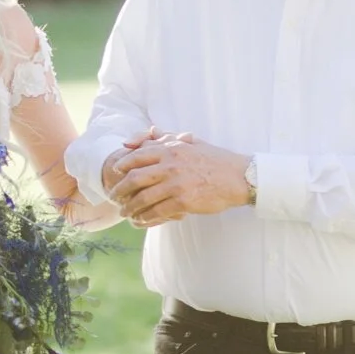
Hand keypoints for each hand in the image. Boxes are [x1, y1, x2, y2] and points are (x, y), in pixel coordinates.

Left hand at [108, 137, 251, 226]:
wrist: (240, 177)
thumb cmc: (215, 159)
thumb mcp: (191, 141)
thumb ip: (166, 138)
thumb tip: (146, 132)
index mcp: (171, 149)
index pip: (137, 156)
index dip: (122, 165)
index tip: (114, 173)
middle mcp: (171, 165)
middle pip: (135, 178)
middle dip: (120, 190)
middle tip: (114, 197)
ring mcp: (177, 184)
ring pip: (143, 198)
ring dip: (130, 208)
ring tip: (125, 213)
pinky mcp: (184, 202)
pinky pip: (157, 212)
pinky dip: (145, 218)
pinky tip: (140, 221)